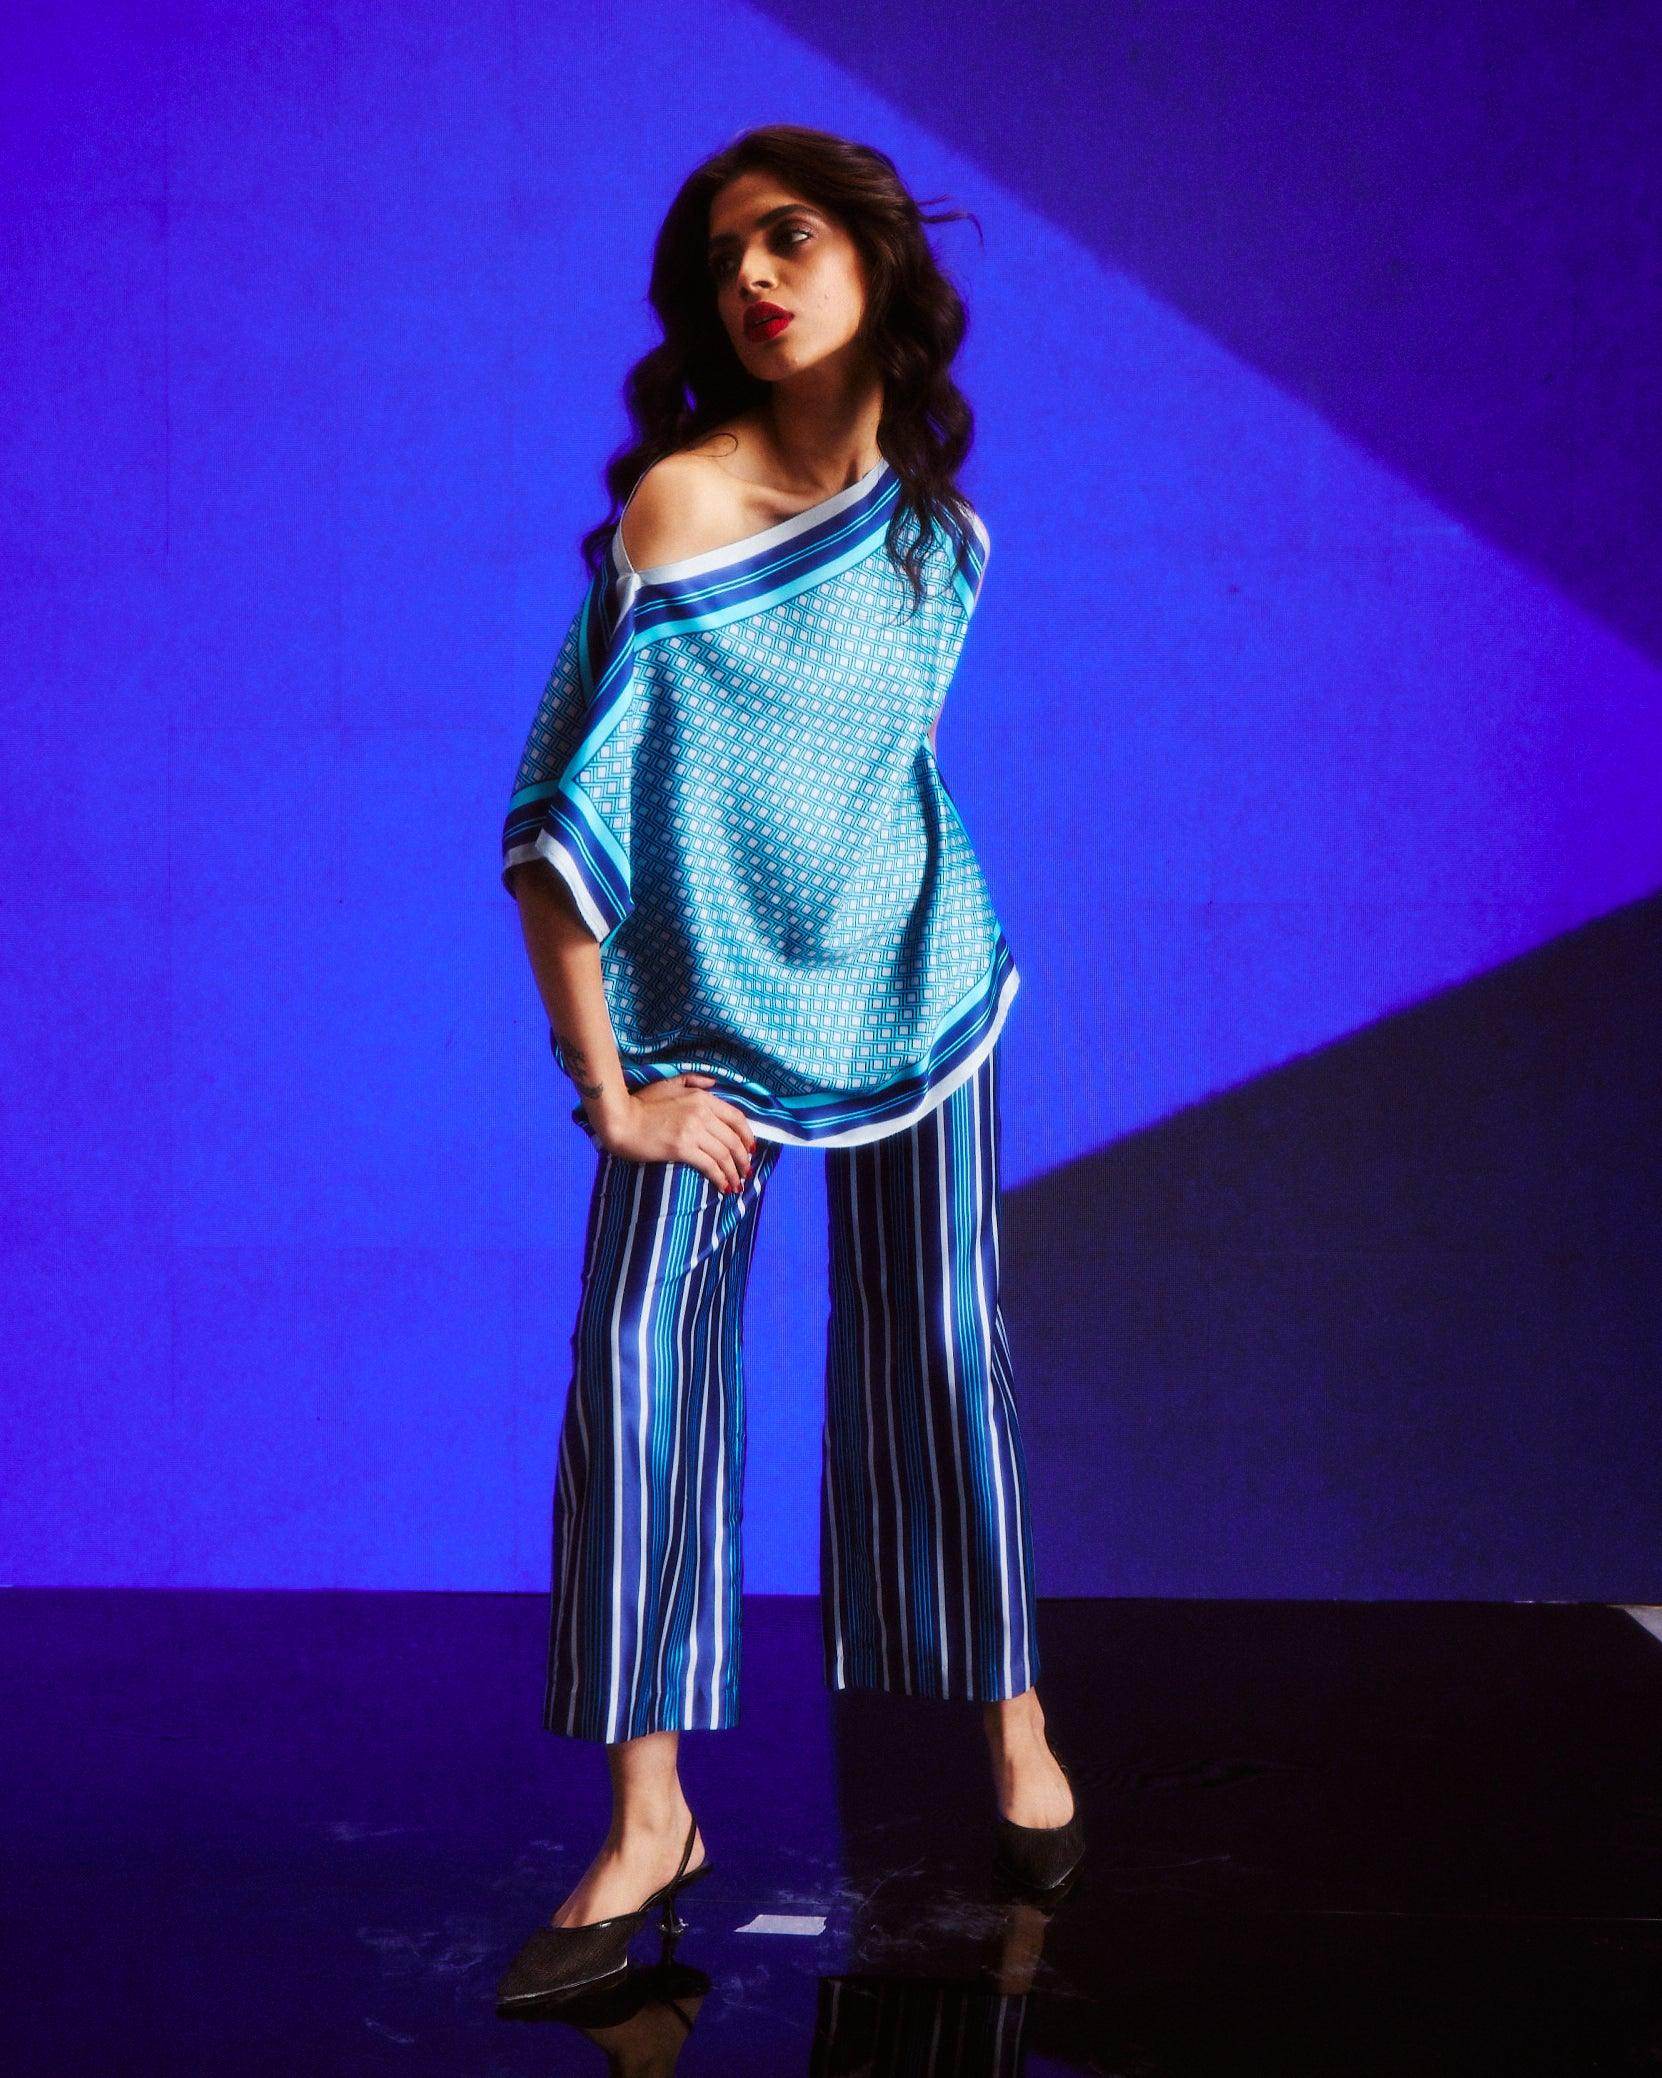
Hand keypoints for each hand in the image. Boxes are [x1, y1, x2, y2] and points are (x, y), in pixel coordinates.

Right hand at [596, 1072, 756, 1194]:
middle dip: (743, 1159)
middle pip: (733, 1140)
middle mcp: (702, 1113)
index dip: (747, 1135)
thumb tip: (714, 1083)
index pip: (736, 1117)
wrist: (621, 1120)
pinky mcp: (682, 1148)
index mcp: (702, 1097)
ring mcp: (693, 1131)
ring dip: (734, 1172)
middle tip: (746, 1171)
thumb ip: (694, 1080)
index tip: (750, 1148)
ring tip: (737, 1183)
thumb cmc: (641, 1102)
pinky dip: (720, 1177)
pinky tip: (723, 1186)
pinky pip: (710, 1165)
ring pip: (724, 1155)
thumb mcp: (669, 1083)